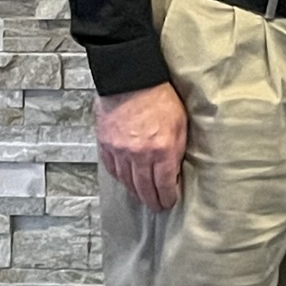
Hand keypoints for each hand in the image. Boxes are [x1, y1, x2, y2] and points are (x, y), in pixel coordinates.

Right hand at [96, 81, 187, 211]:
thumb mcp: (180, 124)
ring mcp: (120, 151)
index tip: (169, 202)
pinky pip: (112, 169)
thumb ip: (177, 149)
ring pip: (126, 182)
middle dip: (152, 201)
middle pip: (144, 189)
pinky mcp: (105, 144)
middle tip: (156, 206)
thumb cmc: (160, 97)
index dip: (167, 198)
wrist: (131, 79)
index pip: (164, 185)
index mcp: (161, 150)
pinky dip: (120, 178)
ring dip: (135, 192)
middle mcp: (139, 155)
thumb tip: (174, 169)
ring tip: (142, 197)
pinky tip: (125, 181)